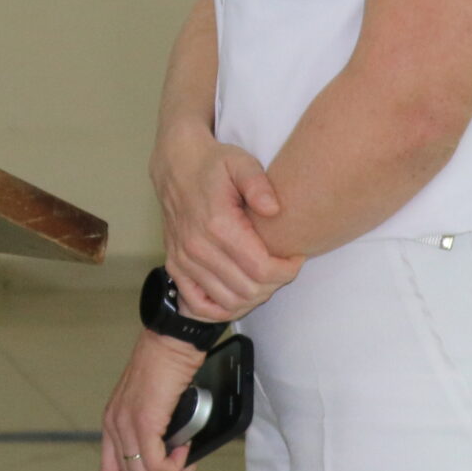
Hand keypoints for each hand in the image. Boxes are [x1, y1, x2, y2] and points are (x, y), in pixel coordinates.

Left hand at [100, 330, 206, 470]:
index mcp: (113, 422)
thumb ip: (152, 430)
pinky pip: (156, 465)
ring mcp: (127, 424)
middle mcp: (114, 425)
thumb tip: (169, 456)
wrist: (172, 340)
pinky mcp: (144, 422)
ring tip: (185, 462)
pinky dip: (175, 466)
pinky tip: (185, 449)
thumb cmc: (168, 365)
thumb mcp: (151, 404)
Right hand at [153, 131, 301, 321]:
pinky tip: (239, 294)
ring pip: (228, 301)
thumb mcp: (240, 162)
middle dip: (274, 284)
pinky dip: (222, 308)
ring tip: (265, 277)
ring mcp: (184, 260)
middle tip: (284, 266)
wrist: (176, 165)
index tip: (297, 257)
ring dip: (253, 297)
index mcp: (218, 224)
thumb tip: (274, 209)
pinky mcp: (175, 266)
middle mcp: (197, 247)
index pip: (261, 269)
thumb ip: (258, 183)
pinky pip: (200, 305)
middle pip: (248, 290)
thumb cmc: (213, 164)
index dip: (286, 270)